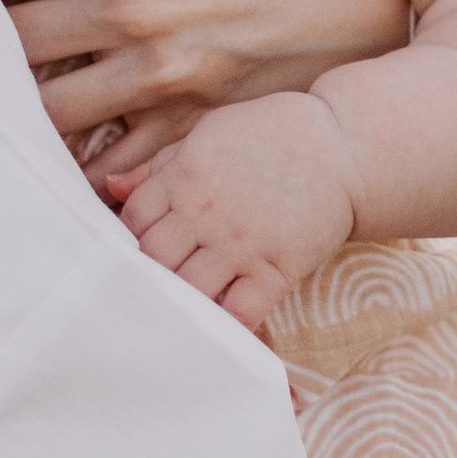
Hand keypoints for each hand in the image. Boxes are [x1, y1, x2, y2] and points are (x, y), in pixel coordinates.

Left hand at [111, 93, 357, 330]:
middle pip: (151, 257)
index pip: (132, 219)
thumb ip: (160, 165)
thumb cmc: (273, 135)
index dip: (131, 235)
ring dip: (182, 299)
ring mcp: (241, 243)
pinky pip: (240, 311)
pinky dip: (226, 324)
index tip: (144, 244)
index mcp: (185, 176)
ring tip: (183, 304)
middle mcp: (206, 212)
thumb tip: (111, 186)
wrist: (345, 146)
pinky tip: (221, 321)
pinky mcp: (278, 267)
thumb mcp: (210, 133)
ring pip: (188, 289)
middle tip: (158, 279)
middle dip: (149, 270)